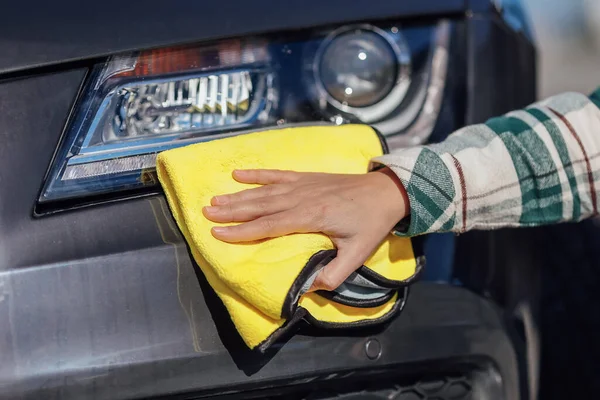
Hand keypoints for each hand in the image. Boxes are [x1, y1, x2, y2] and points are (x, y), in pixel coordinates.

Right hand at [202, 167, 408, 290]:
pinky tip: (239, 174)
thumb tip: (309, 289)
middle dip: (232, 211)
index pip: (269, 226)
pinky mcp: (306, 177)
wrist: (386, 191)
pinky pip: (278, 174)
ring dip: (239, 195)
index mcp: (311, 217)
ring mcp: (303, 184)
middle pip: (260, 206)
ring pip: (264, 191)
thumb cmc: (371, 223)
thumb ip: (334, 273)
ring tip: (215, 199)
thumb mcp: (358, 254)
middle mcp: (302, 198)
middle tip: (206, 214)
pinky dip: (258, 174)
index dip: (242, 231)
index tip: (218, 234)